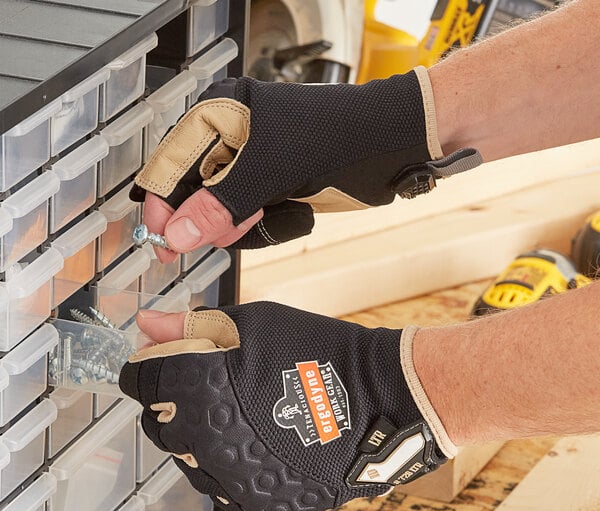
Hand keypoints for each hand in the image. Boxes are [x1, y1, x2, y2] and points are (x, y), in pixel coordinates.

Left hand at [119, 303, 455, 510]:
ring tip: (240, 414)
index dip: (151, 367)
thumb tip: (147, 322)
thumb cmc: (317, 351)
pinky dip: (227, 465)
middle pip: (157, 423)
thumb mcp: (253, 323)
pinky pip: (221, 486)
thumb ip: (191, 326)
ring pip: (186, 459)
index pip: (141, 380)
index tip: (165, 362)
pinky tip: (255, 443)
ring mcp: (231, 479)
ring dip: (199, 436)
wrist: (377, 396)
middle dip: (173, 401)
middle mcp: (207, 441)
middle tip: (210, 386)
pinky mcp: (257, 507)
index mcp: (199, 388)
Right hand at [131, 68, 480, 258]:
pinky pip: (248, 222)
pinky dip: (264, 228)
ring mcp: (251, 167)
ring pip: (220, 215)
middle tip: (236, 226)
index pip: (169, 165)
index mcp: (218, 113)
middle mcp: (229, 140)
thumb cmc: (338, 135)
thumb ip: (218, 203)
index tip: (163, 240)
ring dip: (244, 226)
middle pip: (192, 195)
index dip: (163, 205)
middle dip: (212, 218)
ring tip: (271, 215)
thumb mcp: (271, 170)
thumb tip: (175, 233)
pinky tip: (288, 213)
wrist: (390, 146)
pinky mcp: (270, 189)